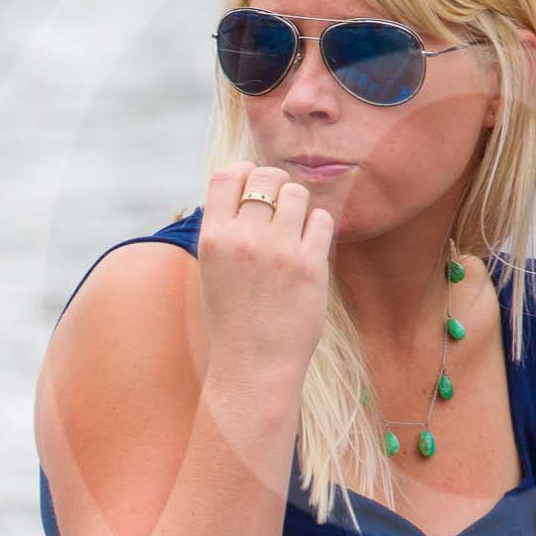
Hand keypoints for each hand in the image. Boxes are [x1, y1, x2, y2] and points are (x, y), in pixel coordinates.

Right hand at [196, 162, 334, 391]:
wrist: (254, 364)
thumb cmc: (233, 315)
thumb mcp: (212, 267)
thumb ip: (225, 228)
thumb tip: (245, 186)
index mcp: (214, 237)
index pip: (228, 174)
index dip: (245, 171)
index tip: (253, 184)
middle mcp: (244, 239)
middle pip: (268, 177)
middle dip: (276, 186)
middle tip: (280, 209)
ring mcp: (279, 251)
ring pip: (297, 193)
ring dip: (299, 205)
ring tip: (295, 229)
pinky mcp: (311, 266)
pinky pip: (322, 220)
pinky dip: (318, 228)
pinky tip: (310, 246)